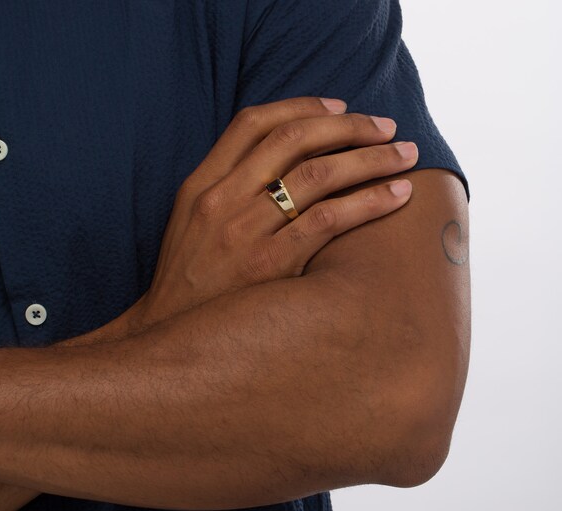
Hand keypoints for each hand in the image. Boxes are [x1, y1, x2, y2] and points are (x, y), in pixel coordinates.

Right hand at [130, 96, 416, 330]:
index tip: (341, 107)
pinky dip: (369, 201)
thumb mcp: (191, 224)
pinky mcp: (270, 264)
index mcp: (200, 184)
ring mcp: (245, 231)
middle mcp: (222, 199)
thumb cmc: (189, 280)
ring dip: (370, 159)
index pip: (254, 123)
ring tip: (405, 155)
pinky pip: (328, 220)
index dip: (303, 106)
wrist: (171, 336)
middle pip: (294, 141)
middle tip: (386, 126)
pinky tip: (398, 195)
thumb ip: (227, 189)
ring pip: (318, 174)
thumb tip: (281, 164)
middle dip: (349, 126)